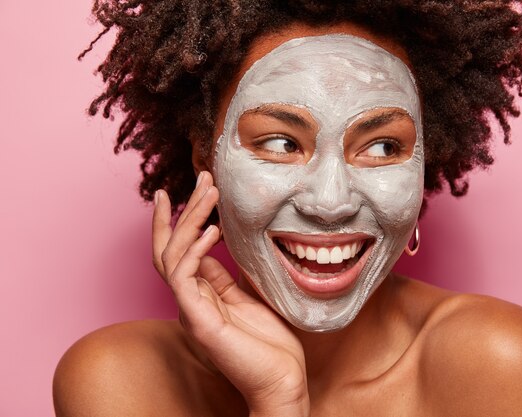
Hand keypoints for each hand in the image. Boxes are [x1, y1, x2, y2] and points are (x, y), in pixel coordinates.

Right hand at [152, 172, 309, 416]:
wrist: (281, 380)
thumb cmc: (270, 343)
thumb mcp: (250, 297)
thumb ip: (230, 274)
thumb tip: (220, 248)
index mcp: (202, 293)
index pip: (182, 248)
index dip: (187, 216)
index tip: (201, 186)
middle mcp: (190, 299)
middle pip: (170, 246)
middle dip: (184, 208)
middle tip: (203, 177)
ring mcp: (191, 309)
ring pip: (172, 255)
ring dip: (189, 219)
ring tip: (209, 192)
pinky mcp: (198, 320)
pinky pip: (182, 278)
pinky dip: (193, 250)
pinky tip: (213, 230)